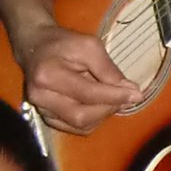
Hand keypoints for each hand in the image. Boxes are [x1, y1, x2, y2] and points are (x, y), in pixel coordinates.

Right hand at [13, 18, 141, 134]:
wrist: (34, 46)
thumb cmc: (62, 43)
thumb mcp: (89, 46)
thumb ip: (108, 69)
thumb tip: (130, 91)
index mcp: (48, 76)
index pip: (87, 94)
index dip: (114, 96)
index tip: (136, 94)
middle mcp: (40, 98)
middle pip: (83, 116)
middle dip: (109, 108)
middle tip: (125, 96)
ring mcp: (42, 110)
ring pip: (81, 125)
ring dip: (103, 114)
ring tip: (110, 96)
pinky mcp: (47, 117)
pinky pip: (76, 127)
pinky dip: (94, 119)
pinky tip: (98, 103)